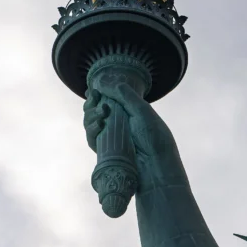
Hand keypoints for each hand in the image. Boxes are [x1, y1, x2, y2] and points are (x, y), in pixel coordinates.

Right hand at [82, 71, 183, 188]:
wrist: (156, 165)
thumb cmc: (154, 137)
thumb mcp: (141, 110)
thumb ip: (123, 94)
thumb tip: (101, 81)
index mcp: (128, 112)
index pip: (107, 100)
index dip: (97, 94)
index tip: (92, 89)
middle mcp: (117, 124)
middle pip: (95, 110)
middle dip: (91, 103)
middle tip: (95, 98)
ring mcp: (110, 138)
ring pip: (90, 123)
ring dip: (91, 115)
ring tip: (101, 113)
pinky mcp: (105, 152)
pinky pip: (92, 139)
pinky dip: (91, 130)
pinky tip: (98, 125)